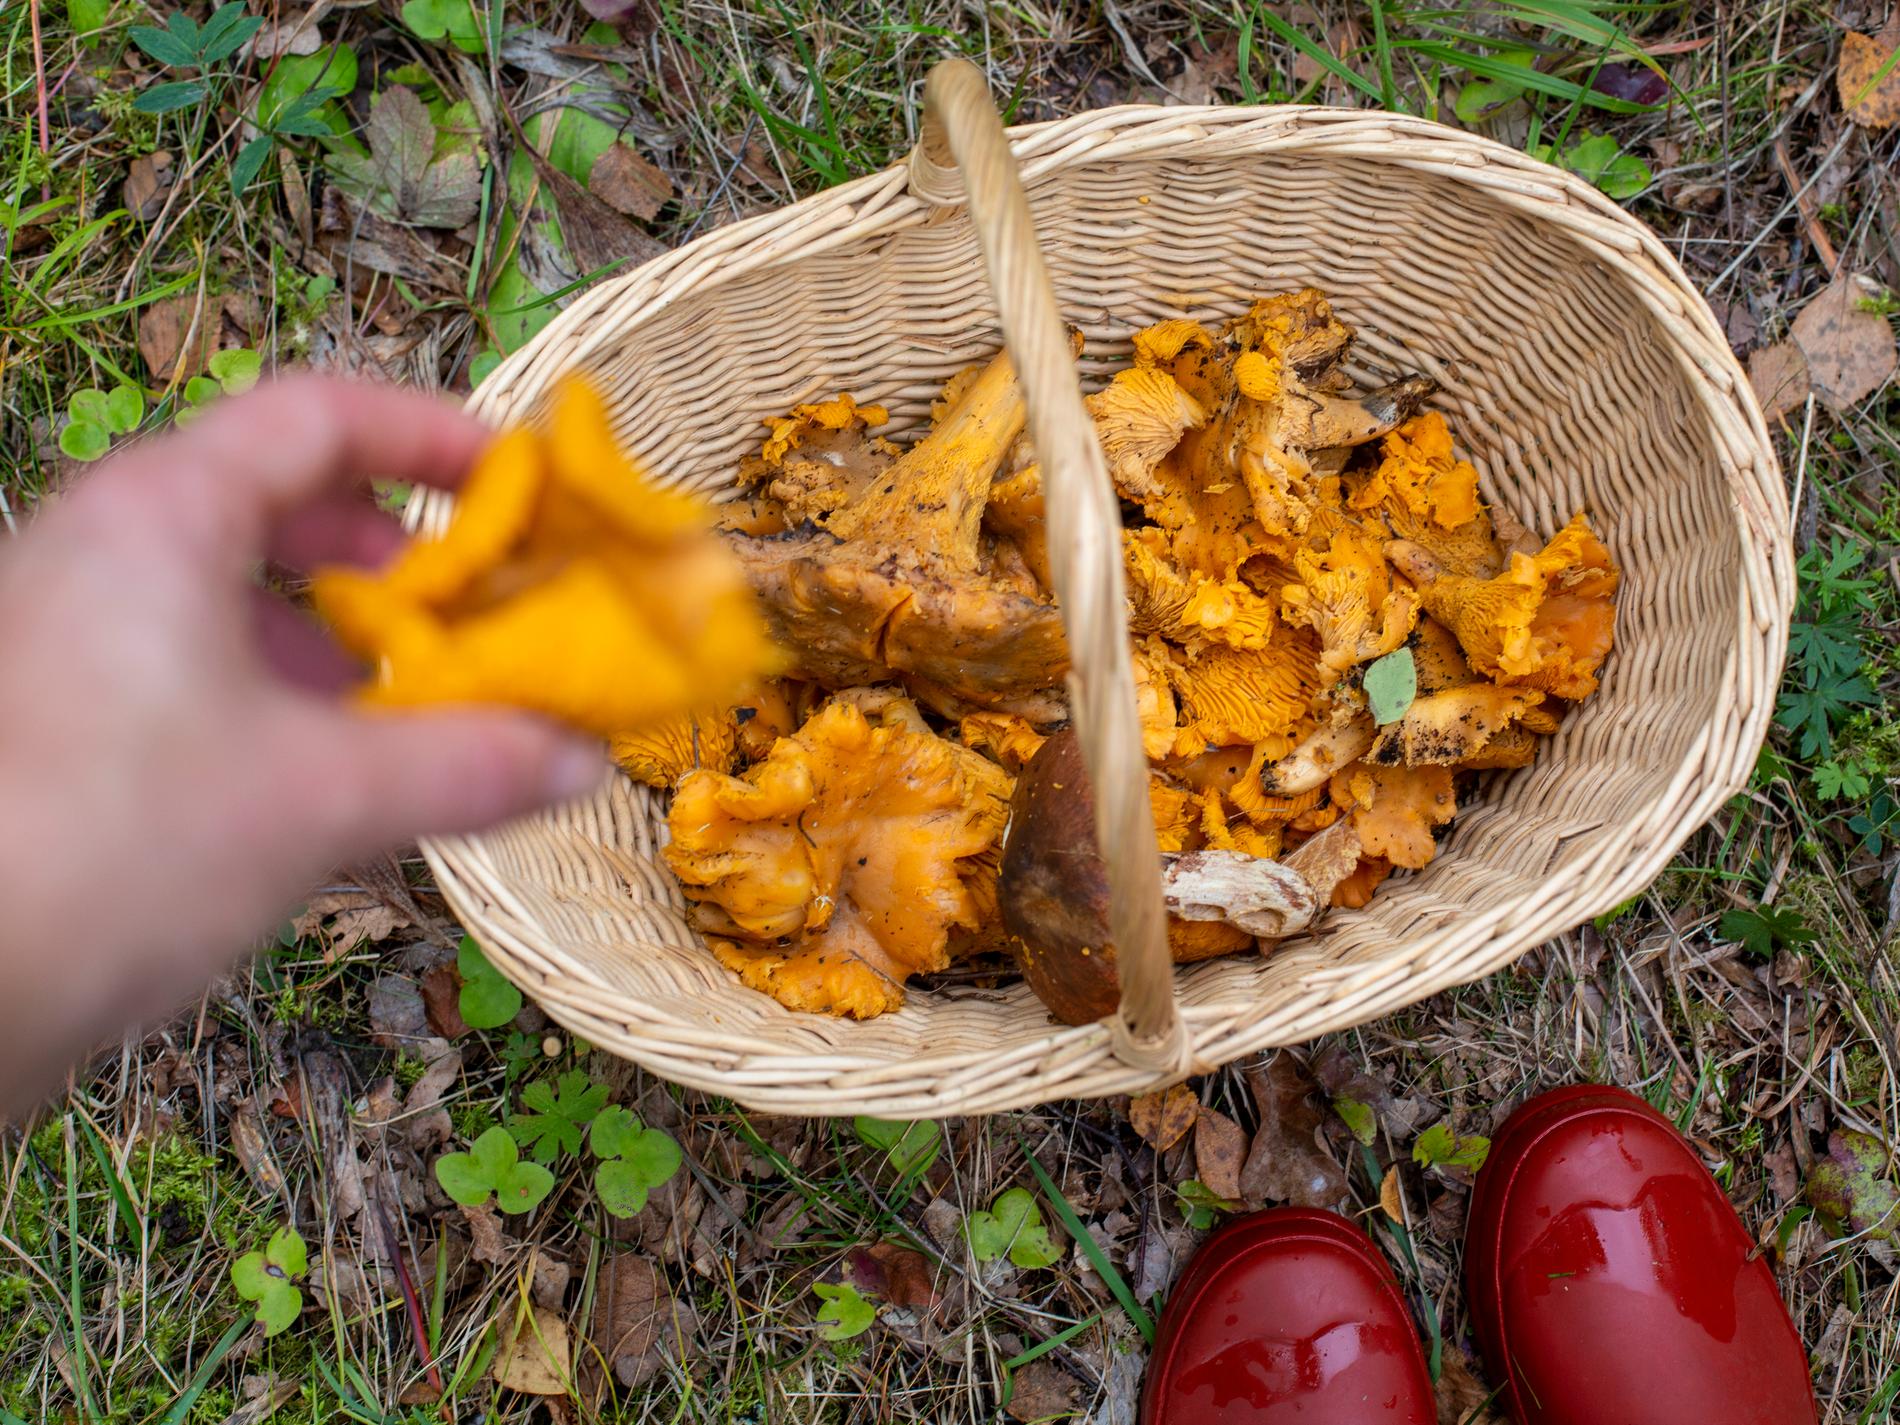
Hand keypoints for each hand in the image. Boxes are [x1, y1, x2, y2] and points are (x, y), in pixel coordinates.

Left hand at [0, 377, 604, 1115]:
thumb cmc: (111, 848)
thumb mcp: (318, 797)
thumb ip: (467, 764)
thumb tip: (584, 757)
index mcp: (162, 514)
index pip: (318, 413)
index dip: (433, 434)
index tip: (519, 484)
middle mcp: (106, 544)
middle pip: (278, 494)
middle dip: (395, 548)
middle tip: (475, 607)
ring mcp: (72, 624)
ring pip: (236, 584)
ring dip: (342, 628)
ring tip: (416, 700)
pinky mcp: (59, 706)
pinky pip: (195, 654)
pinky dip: (282, 684)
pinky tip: (330, 769)